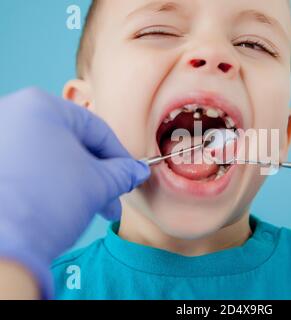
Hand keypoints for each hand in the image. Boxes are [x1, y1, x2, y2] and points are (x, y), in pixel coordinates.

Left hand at [0, 88, 149, 297]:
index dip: (120, 156)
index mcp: (40, 105)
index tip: (131, 175)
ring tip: (93, 209)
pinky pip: (28, 166)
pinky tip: (65, 204)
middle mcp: (11, 113)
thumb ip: (122, 173)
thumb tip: (137, 171)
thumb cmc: (51, 202)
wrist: (4, 246)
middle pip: (71, 143)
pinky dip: (50, 182)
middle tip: (112, 198)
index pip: (96, 129)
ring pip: (50, 157)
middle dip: (98, 175)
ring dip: (77, 182)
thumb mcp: (99, 184)